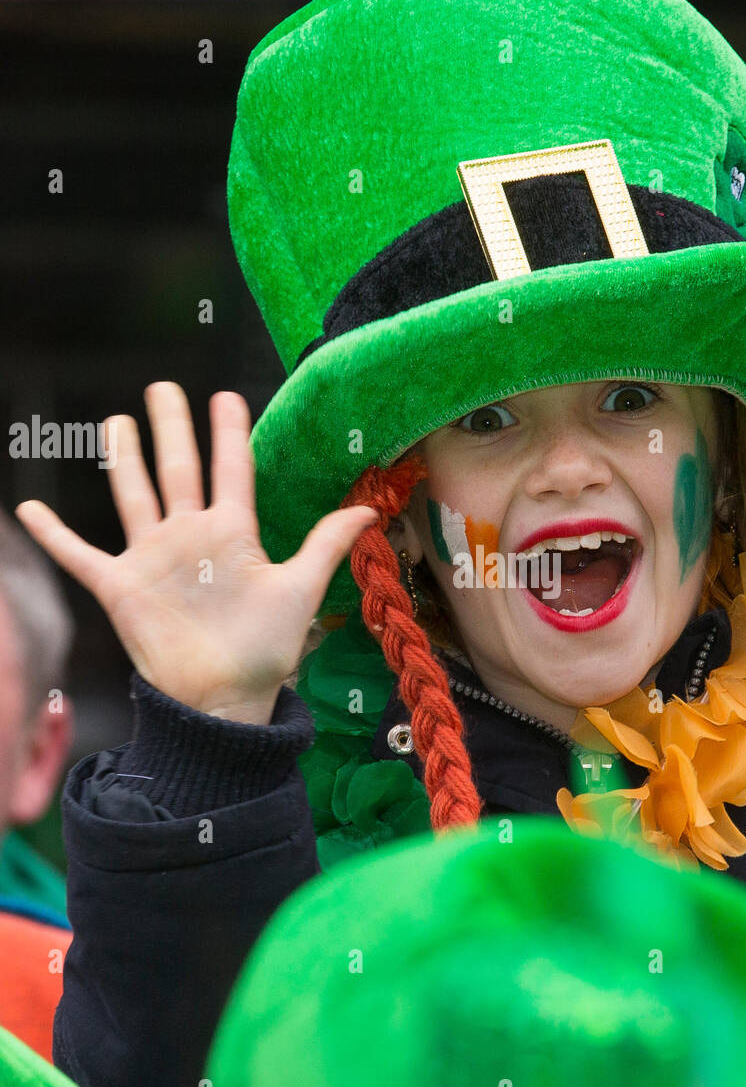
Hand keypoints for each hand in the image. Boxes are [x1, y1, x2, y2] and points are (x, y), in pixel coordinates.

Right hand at [16, 381, 377, 724]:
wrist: (224, 699)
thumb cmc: (264, 650)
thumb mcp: (301, 589)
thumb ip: (326, 544)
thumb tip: (371, 508)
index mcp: (233, 534)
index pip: (230, 470)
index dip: (228, 433)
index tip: (226, 395)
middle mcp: (191, 537)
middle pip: (178, 469)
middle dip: (171, 427)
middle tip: (163, 387)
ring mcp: (153, 559)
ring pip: (134, 495)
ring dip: (124, 459)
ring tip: (117, 421)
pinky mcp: (121, 587)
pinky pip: (79, 556)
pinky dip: (53, 535)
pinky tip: (28, 509)